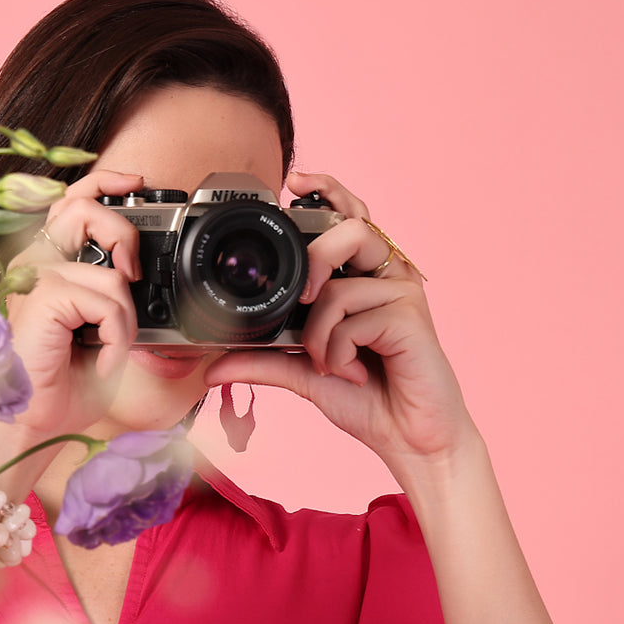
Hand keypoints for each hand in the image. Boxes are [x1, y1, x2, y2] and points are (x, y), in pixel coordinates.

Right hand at [1, 169, 145, 440]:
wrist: (32, 422)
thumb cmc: (60, 384)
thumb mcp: (100, 334)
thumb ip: (116, 300)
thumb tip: (142, 280)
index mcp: (46, 265)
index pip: (72, 202)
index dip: (105, 183)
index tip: (135, 184)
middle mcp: (34, 263)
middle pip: (83, 207)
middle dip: (123, 233)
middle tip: (133, 275)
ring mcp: (34, 277)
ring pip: (108, 271)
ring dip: (123, 318)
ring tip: (110, 347)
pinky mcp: (42, 296)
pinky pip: (107, 301)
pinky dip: (116, 336)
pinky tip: (101, 359)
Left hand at [204, 171, 480, 490]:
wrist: (409, 439)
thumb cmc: (368, 400)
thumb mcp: (304, 375)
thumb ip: (261, 362)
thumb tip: (212, 366)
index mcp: (364, 278)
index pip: (348, 216)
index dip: (326, 191)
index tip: (293, 184)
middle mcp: (386, 277)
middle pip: (350, 229)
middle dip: (314, 260)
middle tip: (301, 299)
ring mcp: (402, 293)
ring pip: (340, 283)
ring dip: (319, 330)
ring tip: (325, 361)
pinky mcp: (411, 316)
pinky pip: (354, 318)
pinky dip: (337, 352)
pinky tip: (352, 372)